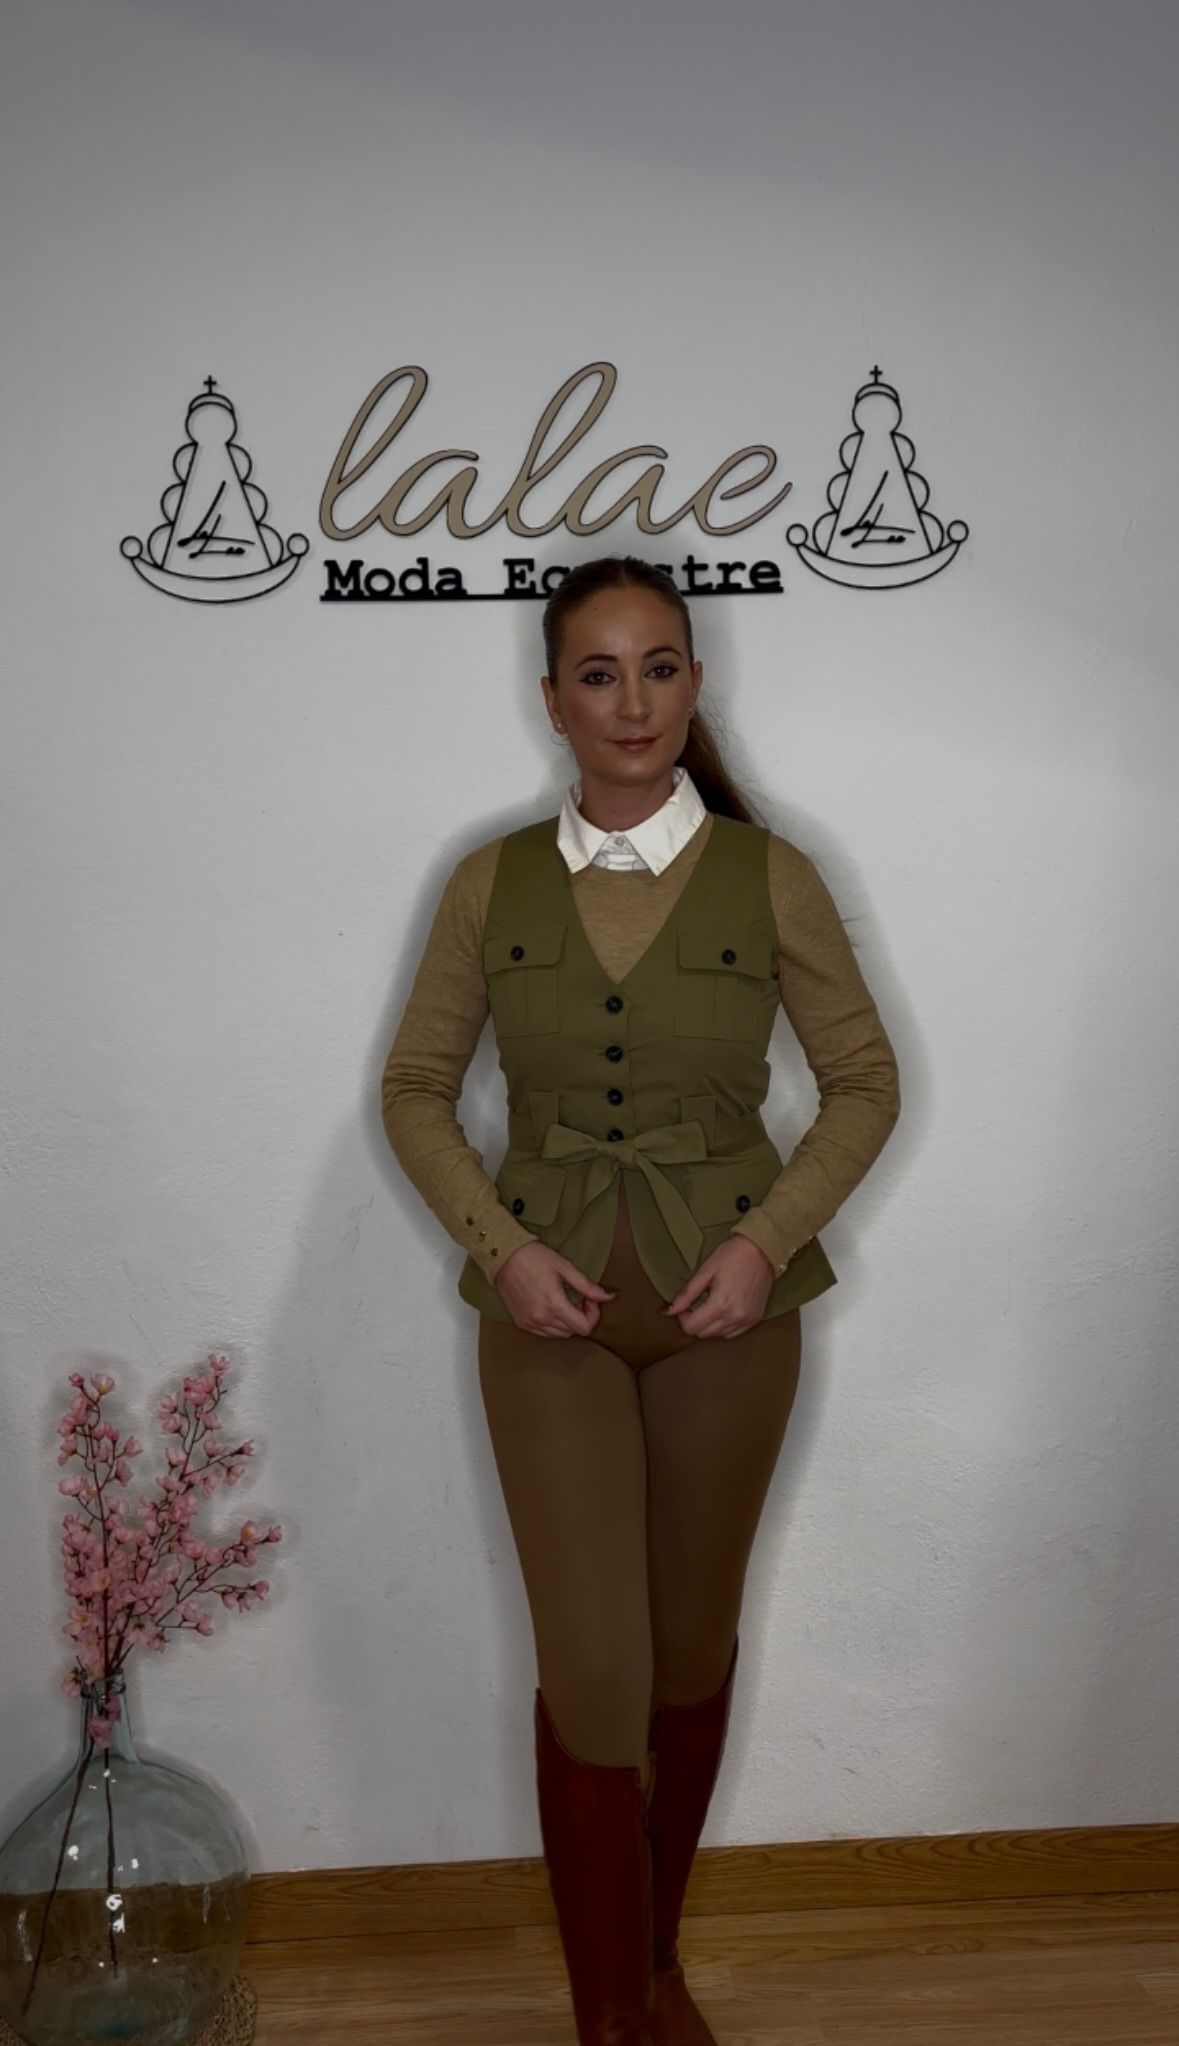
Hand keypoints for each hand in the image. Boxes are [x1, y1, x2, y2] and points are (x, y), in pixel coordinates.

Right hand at [493, 1239, 616, 1336]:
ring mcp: (529, 1323)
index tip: (589, 1299)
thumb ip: (587, 1286)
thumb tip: (609, 1297)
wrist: (503, 1255)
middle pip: (573, 1332)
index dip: (593, 1314)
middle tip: (577, 1297)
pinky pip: (543, 1333)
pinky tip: (549, 1306)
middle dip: (580, 1316)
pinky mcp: (520, 1323)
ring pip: (559, 1334)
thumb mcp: (565, 1267)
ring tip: (563, 1301)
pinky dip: (552, 1324)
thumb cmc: (534, 1257)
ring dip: (566, 1322)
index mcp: (554, 1305)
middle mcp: (541, 1319)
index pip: (584, 1327)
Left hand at [663, 1235, 774, 1339]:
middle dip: (694, 1322)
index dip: (682, 1318)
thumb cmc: (733, 1255)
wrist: (762, 1249)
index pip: (692, 1327)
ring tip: (710, 1305)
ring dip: (710, 1325)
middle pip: (704, 1334)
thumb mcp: (705, 1271)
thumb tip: (670, 1311)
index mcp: (721, 1304)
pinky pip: (734, 1333)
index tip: (683, 1307)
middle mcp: (735, 1316)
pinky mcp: (755, 1318)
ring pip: (718, 1335)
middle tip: (695, 1304)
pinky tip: (723, 1311)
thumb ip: (687, 1294)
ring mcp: (747, 1319)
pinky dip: (724, 1326)